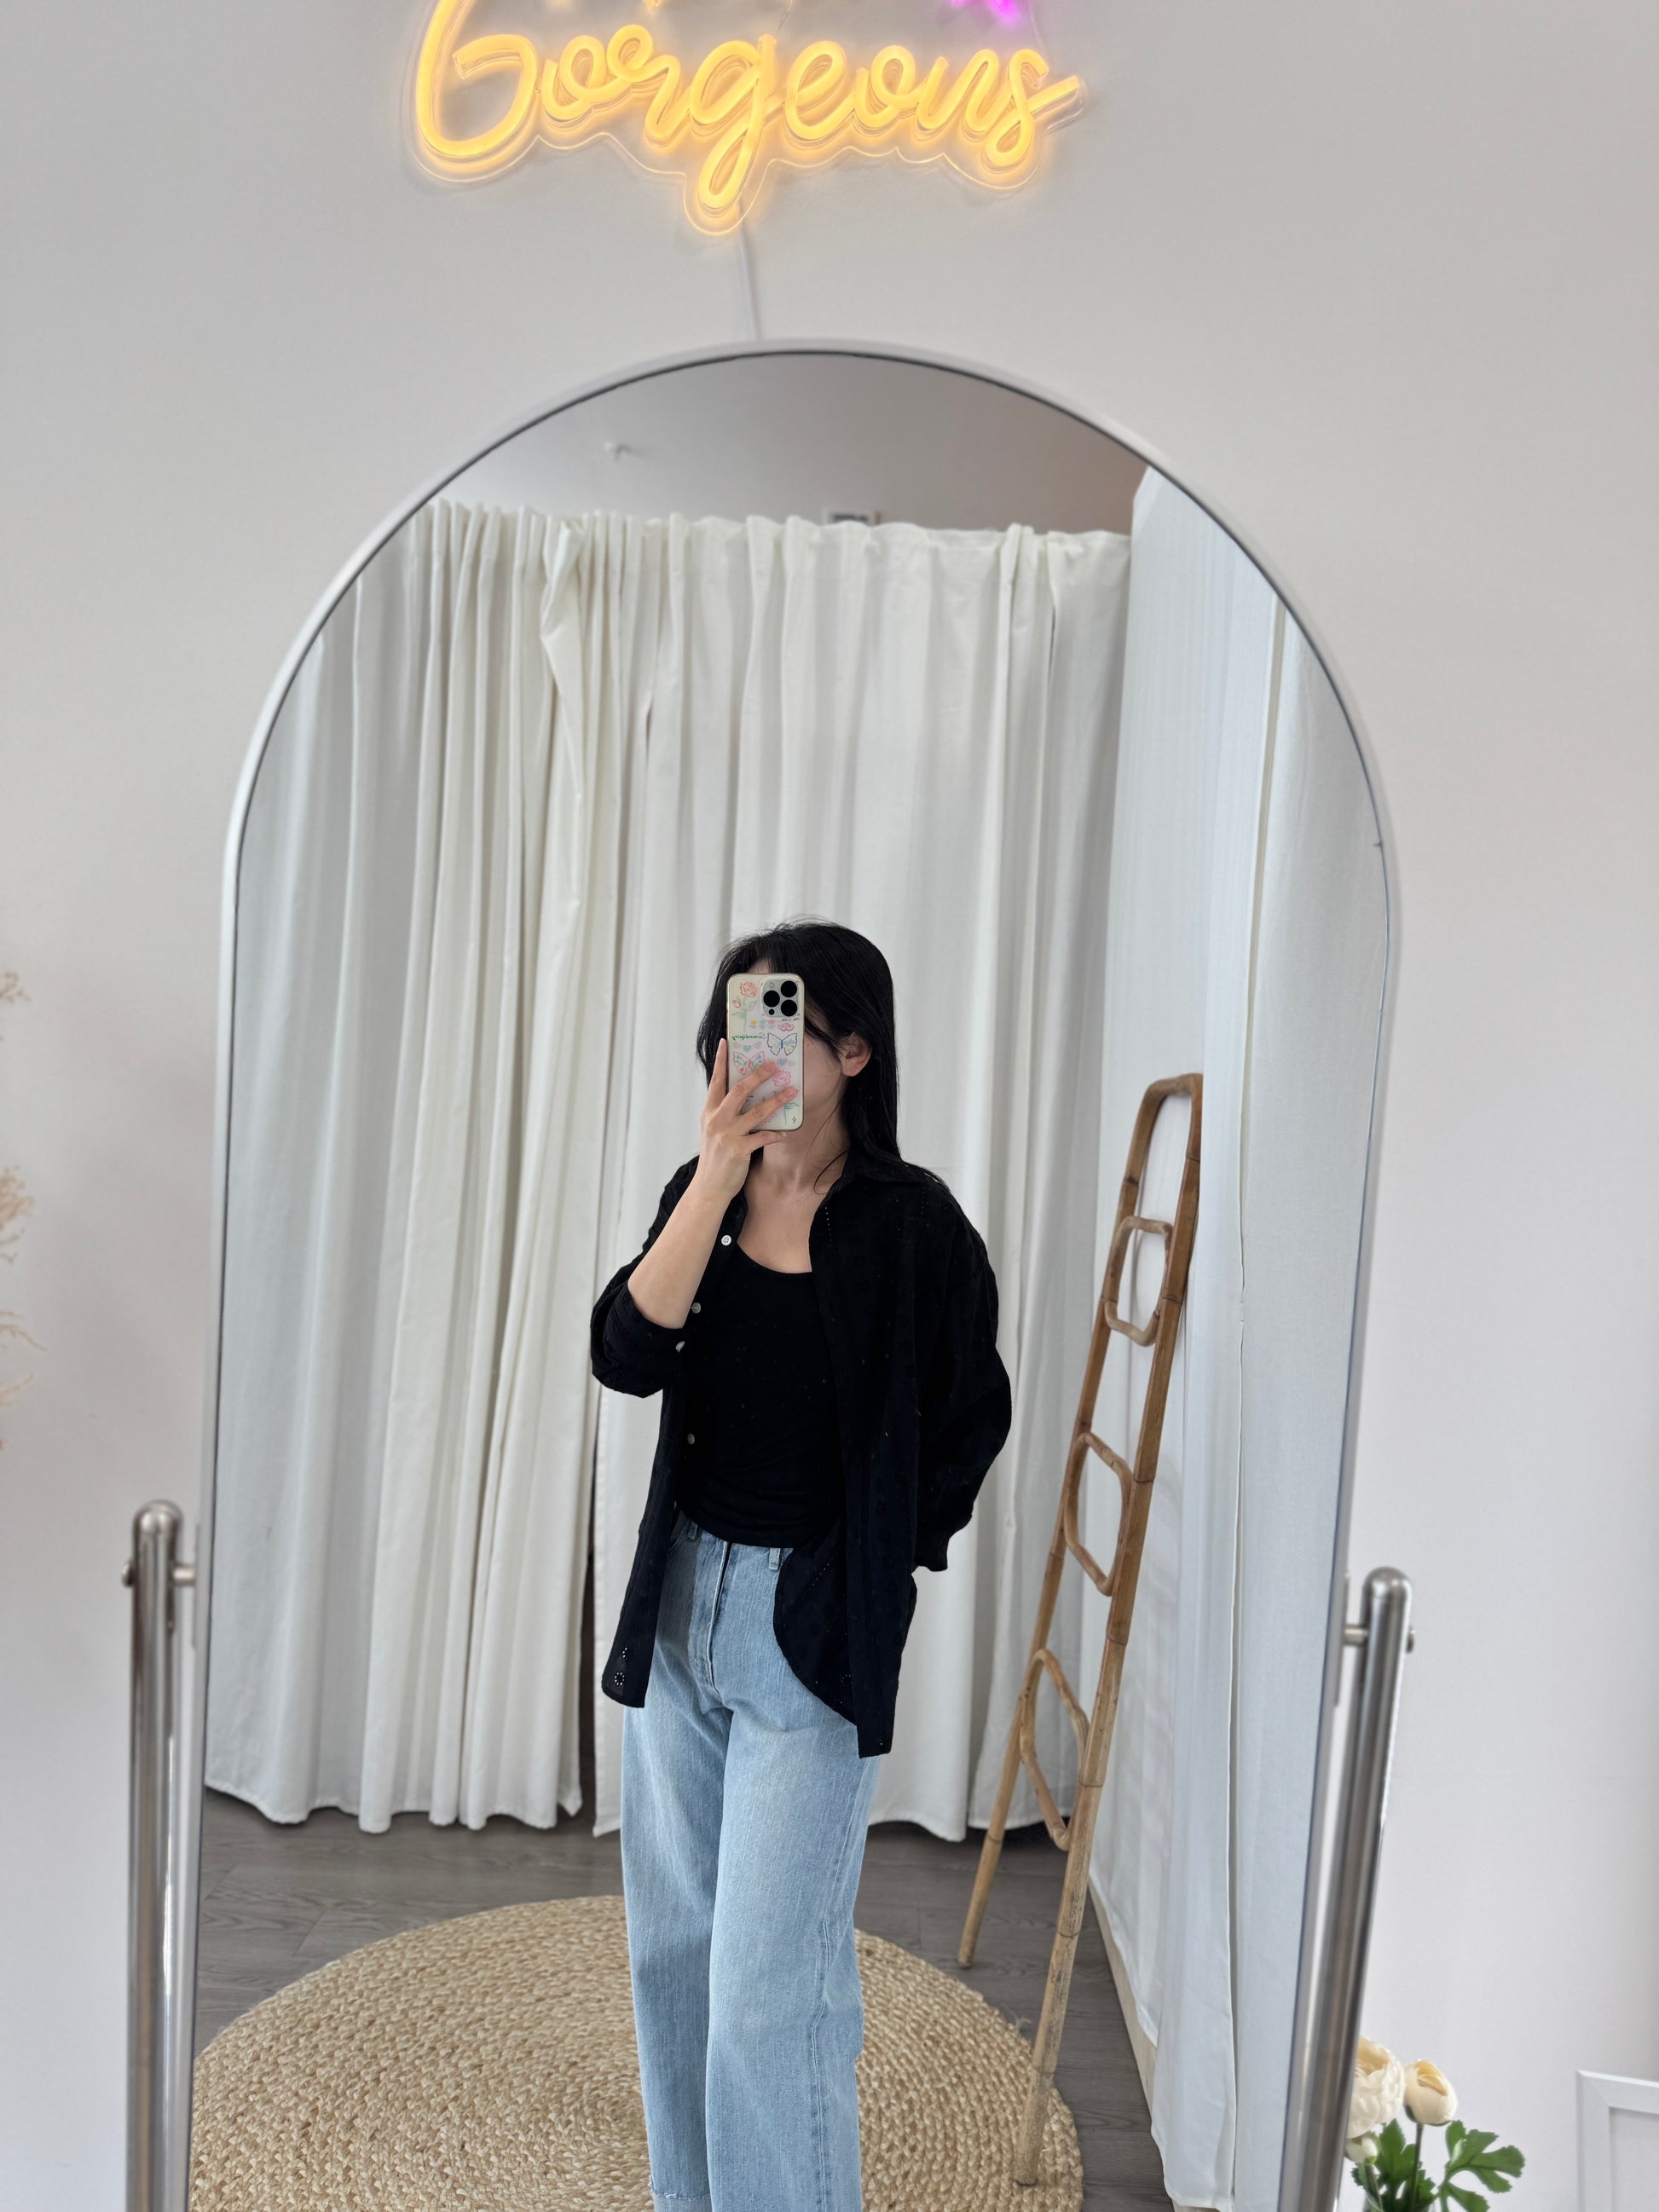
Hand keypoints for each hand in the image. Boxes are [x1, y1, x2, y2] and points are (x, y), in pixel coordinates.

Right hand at [692, 1040, 796, 1204]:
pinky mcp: (739, 1150)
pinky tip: (786, 1131)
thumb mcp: (712, 1130)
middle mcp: (716, 1120)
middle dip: (758, 1075)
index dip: (720, 1061)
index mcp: (709, 1112)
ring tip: (792, 1092)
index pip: (715, 1081)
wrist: (709, 1187)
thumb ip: (723, 1112)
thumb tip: (743, 1095)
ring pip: (756, 1112)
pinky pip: (763, 1137)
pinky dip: (776, 1133)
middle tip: (774, 1065)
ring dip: (777, 1101)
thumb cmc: (715, 1157)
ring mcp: (727, 1135)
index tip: (726, 1043)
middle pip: (739, 1090)